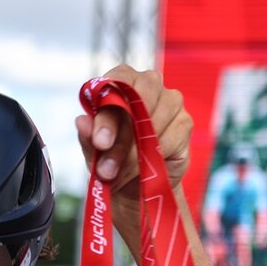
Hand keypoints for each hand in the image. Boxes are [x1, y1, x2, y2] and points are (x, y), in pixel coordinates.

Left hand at [74, 66, 193, 213]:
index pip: (117, 82)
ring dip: (132, 155)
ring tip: (116, 175)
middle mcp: (148, 83)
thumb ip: (88, 136)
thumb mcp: (93, 151)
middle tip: (106, 166)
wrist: (135, 185)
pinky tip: (138, 172)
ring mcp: (171, 101)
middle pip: (139, 99)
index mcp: (121, 80)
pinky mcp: (184, 123)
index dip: (108, 114)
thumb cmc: (111, 158)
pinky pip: (168, 140)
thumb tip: (82, 122)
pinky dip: (150, 160)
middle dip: (121, 136)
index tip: (100, 142)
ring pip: (153, 123)